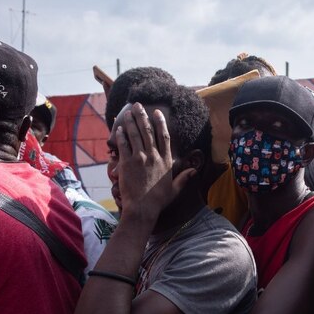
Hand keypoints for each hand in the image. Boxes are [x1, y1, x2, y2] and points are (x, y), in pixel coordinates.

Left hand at [116, 103, 196, 218]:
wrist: (142, 208)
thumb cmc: (158, 201)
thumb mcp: (175, 189)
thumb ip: (184, 178)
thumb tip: (194, 171)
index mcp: (166, 161)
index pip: (164, 137)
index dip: (160, 123)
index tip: (156, 112)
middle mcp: (153, 156)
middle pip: (148, 131)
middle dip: (143, 116)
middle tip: (138, 105)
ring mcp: (139, 158)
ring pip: (135, 135)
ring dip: (131, 121)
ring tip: (128, 112)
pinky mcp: (126, 163)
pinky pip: (124, 145)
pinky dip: (121, 135)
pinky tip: (119, 128)